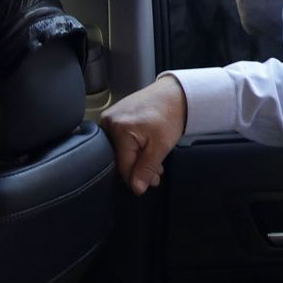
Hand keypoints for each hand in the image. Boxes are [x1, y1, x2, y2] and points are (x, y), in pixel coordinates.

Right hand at [99, 75, 187, 194]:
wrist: (174, 94)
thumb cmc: (169, 114)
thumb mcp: (161, 145)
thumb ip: (147, 168)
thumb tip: (136, 188)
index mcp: (119, 130)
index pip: (123, 166)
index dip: (137, 179)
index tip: (150, 184)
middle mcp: (109, 123)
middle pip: (120, 158)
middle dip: (139, 169)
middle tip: (156, 174)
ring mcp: (110, 118)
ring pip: (121, 150)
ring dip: (138, 159)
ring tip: (155, 161)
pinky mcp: (114, 116)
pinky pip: (120, 139)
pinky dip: (134, 147)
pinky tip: (147, 148)